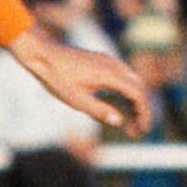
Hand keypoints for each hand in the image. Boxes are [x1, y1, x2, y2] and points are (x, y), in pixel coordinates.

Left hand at [9, 28, 151, 136]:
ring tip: (130, 123)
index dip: (143, 113)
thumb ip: (99, 111)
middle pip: (139, 88)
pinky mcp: (103, 61)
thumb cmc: (57, 77)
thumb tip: (119, 121)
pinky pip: (123, 77)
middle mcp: (113, 65)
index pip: (137, 94)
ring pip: (132, 82)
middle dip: (141, 111)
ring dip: (134, 102)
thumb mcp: (76, 100)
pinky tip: (120, 107)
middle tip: (136, 131)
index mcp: (110, 74)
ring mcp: (109, 61)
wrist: (43, 54)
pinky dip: (127, 93)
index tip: (142, 130)